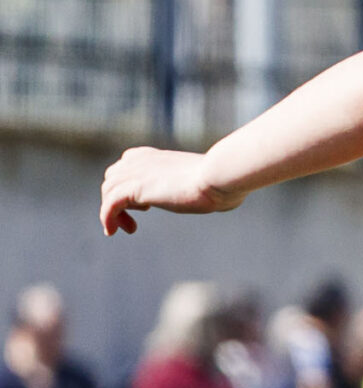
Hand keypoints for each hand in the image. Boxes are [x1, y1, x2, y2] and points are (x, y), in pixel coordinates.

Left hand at [100, 148, 241, 234]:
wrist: (218, 177)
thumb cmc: (222, 181)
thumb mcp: (209, 181)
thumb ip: (207, 186)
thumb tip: (229, 197)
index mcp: (155, 156)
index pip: (126, 165)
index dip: (128, 185)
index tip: (143, 206)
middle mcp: (140, 161)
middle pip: (113, 178)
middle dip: (117, 199)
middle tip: (133, 221)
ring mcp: (135, 174)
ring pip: (108, 192)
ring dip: (112, 212)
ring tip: (128, 228)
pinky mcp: (133, 189)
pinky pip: (109, 205)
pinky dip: (107, 218)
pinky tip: (113, 231)